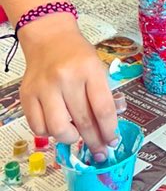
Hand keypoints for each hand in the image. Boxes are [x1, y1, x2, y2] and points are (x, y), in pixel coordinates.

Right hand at [19, 15, 117, 158]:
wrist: (49, 38)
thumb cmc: (77, 55)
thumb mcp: (97, 67)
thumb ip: (102, 95)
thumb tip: (107, 129)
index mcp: (89, 69)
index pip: (103, 108)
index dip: (109, 130)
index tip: (112, 141)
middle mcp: (66, 78)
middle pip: (83, 121)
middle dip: (94, 141)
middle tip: (99, 152)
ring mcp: (44, 87)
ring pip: (58, 129)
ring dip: (70, 138)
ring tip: (76, 135)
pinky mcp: (27, 95)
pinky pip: (38, 127)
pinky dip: (49, 133)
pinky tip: (57, 126)